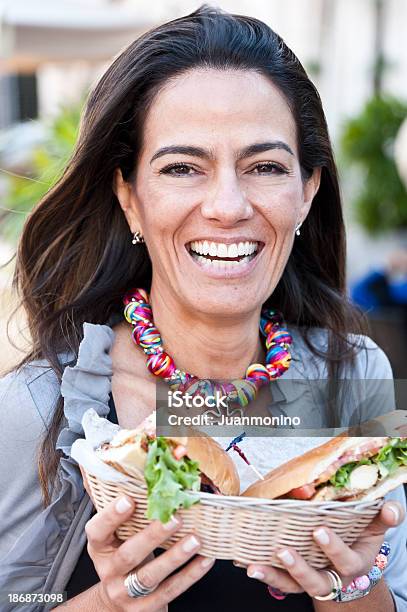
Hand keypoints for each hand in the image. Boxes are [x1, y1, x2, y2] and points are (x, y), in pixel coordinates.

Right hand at [85, 495, 214, 610]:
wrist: (117, 601)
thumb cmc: (123, 557)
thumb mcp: (118, 537)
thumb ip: (129, 516)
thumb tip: (153, 481)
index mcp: (100, 548)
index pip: (97, 531)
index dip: (111, 516)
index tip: (129, 499)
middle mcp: (109, 571)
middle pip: (128, 555)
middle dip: (152, 536)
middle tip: (174, 518)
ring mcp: (126, 592)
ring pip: (151, 575)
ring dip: (175, 556)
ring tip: (195, 539)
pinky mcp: (145, 608)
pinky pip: (170, 590)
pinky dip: (190, 575)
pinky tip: (205, 559)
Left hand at [237, 501, 404, 597]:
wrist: (353, 566)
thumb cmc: (360, 538)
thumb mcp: (374, 528)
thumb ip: (384, 516)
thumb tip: (391, 507)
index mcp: (353, 563)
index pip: (345, 560)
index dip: (333, 547)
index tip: (319, 530)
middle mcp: (332, 578)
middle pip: (317, 579)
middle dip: (300, 566)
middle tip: (284, 550)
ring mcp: (312, 582)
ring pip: (294, 586)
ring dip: (274, 576)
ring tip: (255, 566)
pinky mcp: (296, 582)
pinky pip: (279, 583)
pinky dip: (264, 574)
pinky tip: (247, 564)